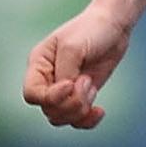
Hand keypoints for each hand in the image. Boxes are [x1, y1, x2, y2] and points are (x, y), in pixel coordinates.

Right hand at [23, 5, 134, 129]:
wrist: (113, 26)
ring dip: (80, 108)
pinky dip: (88, 120)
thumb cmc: (90, 30)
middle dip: (70, 103)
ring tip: (91, 86)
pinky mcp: (81, 95)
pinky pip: (77, 120)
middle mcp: (48, 79)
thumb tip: (65, 94)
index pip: (32, 94)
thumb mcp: (72, 48)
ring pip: (61, 117)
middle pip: (48, 109)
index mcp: (39, 64)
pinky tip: (99, 110)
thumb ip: (65, 73)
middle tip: (86, 82)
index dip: (50, 97)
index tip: (70, 83)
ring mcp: (65, 90)